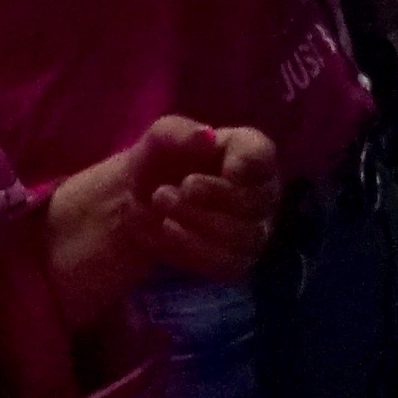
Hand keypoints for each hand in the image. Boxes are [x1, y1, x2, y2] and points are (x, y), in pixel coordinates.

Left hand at [48, 117, 284, 312]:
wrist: (135, 207)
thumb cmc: (156, 164)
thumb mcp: (160, 138)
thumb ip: (182, 132)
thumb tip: (208, 136)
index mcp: (247, 152)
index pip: (262, 155)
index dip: (241, 163)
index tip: (206, 170)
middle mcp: (261, 193)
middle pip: (253, 201)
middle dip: (207, 198)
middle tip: (163, 193)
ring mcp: (253, 231)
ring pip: (242, 237)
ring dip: (196, 224)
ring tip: (162, 211)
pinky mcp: (236, 262)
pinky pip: (227, 264)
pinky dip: (193, 250)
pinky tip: (168, 233)